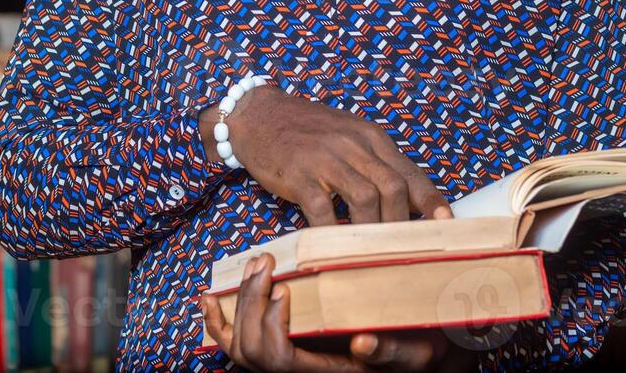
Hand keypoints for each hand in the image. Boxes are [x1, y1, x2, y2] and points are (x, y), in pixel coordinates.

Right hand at [199, 85, 450, 225]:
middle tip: (405, 249)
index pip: (410, 172)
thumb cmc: (307, 131)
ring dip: (374, 230)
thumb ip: (374, 162)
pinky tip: (335, 245)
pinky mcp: (300, 174)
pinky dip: (334, 232)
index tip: (446, 223)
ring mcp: (326, 158)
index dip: (430, 201)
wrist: (258, 114)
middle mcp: (354, 144)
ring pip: (366, 198)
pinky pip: (324, 209)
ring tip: (375, 252)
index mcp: (371, 136)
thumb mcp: (348, 136)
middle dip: (403, 223)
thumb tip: (404, 199)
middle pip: (393, 187)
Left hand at [201, 254, 464, 371]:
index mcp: (326, 372)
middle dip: (252, 303)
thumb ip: (391, 351)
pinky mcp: (275, 350)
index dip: (272, 327)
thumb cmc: (414, 351)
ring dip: (239, 302)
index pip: (281, 360)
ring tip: (257, 264)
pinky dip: (217, 321)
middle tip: (266, 263)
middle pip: (253, 351)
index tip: (284, 289)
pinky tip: (210, 296)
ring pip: (239, 347)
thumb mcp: (414, 353)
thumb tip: (360, 344)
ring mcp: (282, 364)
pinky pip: (233, 344)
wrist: (412, 355)